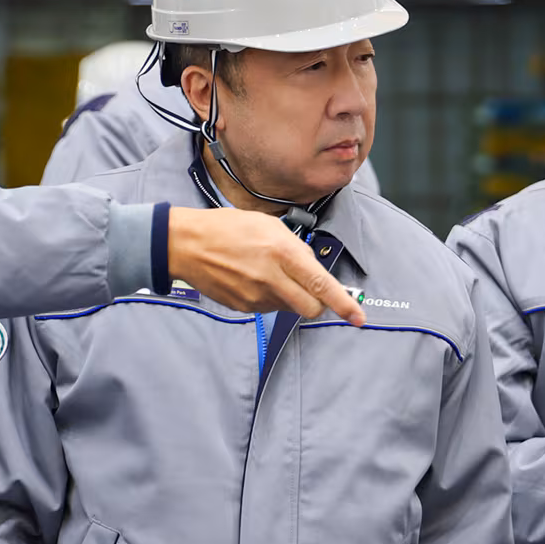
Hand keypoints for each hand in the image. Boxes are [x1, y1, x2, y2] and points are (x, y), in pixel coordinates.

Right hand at [168, 206, 365, 325]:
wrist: (185, 244)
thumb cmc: (228, 228)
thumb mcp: (269, 226)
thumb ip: (296, 249)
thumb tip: (314, 270)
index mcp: (282, 252)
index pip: (321, 284)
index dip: (344, 304)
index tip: (358, 317)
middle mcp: (271, 277)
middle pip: (311, 307)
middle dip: (318, 302)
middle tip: (311, 289)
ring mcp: (256, 296)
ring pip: (290, 308)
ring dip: (290, 296)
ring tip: (267, 271)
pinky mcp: (244, 307)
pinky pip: (269, 308)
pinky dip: (269, 297)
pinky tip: (252, 278)